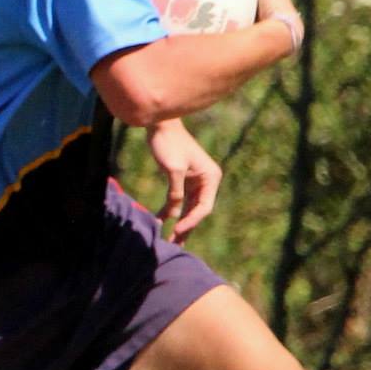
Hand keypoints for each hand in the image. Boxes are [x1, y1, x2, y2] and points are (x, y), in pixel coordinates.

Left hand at [146, 119, 222, 242]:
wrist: (159, 125)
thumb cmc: (169, 143)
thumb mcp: (173, 169)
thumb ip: (176, 192)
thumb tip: (175, 212)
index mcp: (210, 177)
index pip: (204, 207)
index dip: (191, 221)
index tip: (176, 230)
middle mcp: (207, 181)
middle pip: (197, 211)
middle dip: (185, 228)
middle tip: (174, 245)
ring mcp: (195, 181)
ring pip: (188, 208)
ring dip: (178, 223)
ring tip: (169, 241)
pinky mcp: (182, 180)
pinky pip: (178, 200)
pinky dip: (169, 211)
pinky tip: (160, 221)